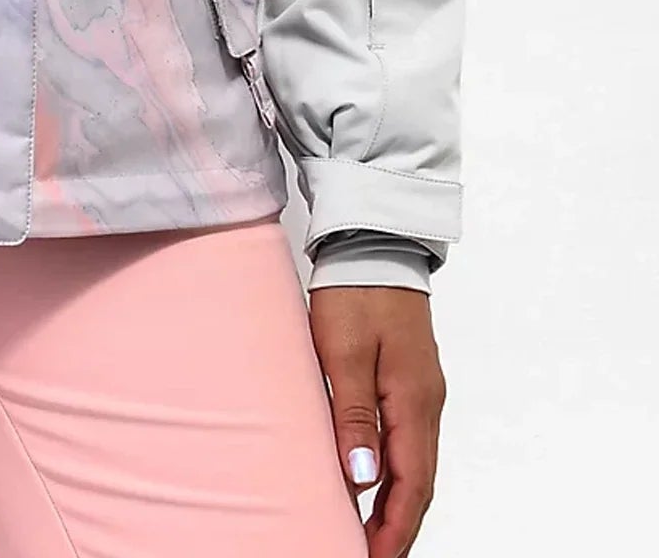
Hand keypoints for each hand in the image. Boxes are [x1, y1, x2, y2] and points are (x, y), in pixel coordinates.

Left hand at [309, 286, 447, 557]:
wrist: (372, 242)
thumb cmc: (355, 291)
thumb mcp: (343, 353)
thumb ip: (354, 416)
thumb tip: (365, 480)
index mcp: (414, 400)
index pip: (412, 483)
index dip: (394, 528)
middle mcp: (426, 402)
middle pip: (419, 481)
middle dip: (398, 525)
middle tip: (368, 555)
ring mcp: (421, 391)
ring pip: (414, 462)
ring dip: (396, 501)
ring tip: (368, 531)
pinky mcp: (408, 379)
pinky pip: (407, 438)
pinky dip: (395, 470)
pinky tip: (373, 480)